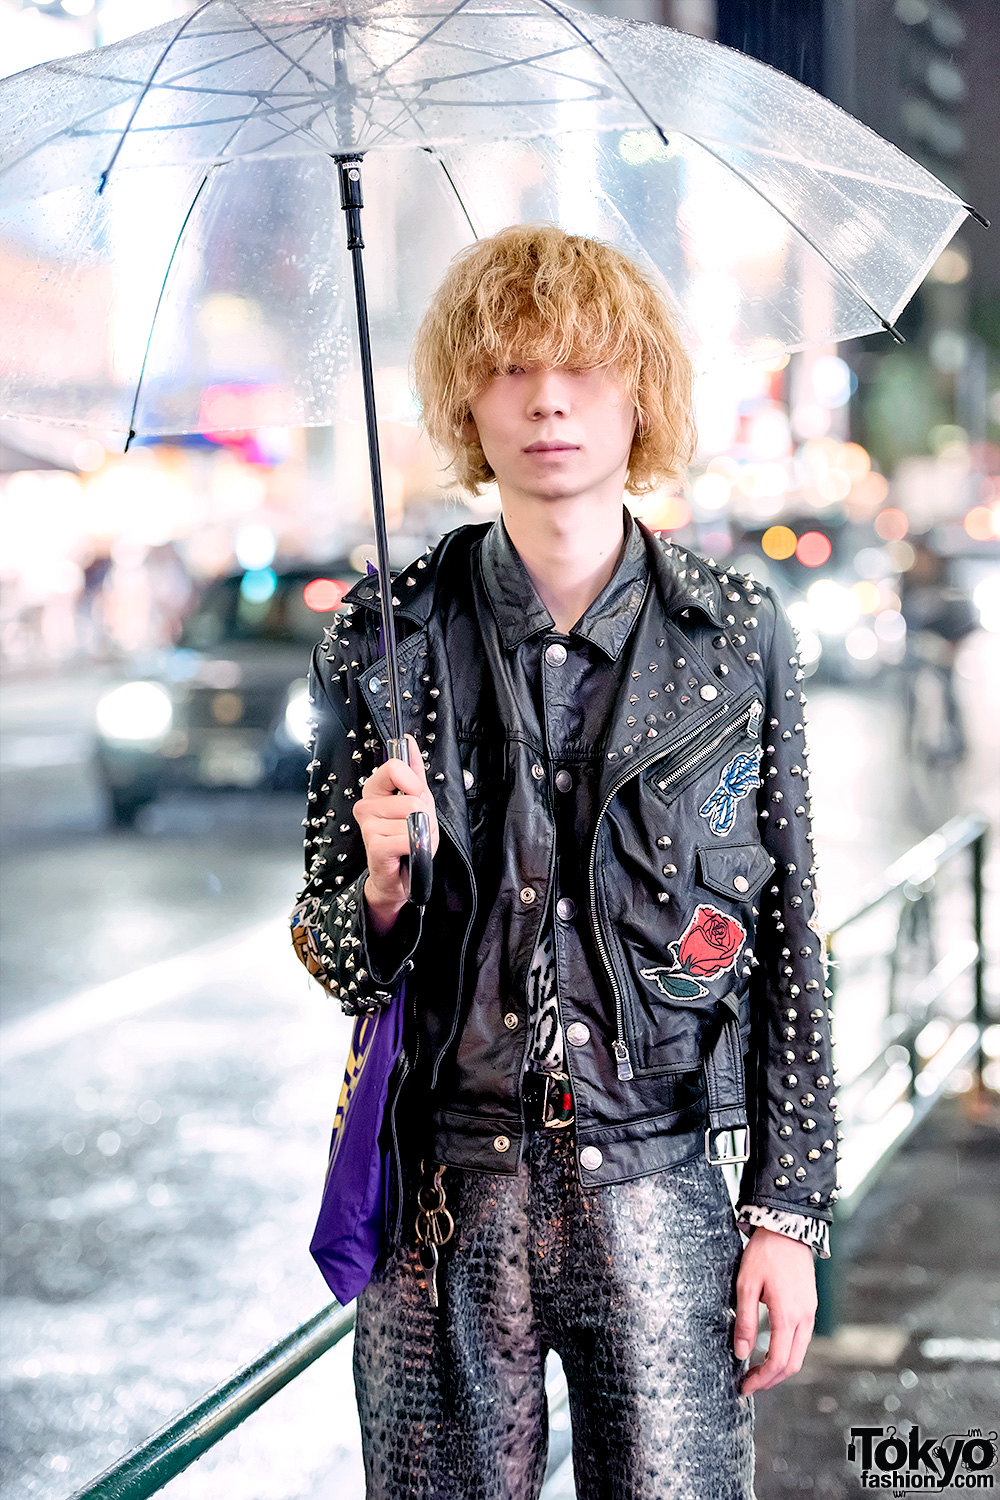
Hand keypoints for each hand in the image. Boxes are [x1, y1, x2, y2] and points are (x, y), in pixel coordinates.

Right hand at [352, 734, 439, 920]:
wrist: (399, 878)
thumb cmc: (405, 839)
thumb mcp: (415, 801)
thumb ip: (413, 772)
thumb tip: (409, 742)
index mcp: (375, 790)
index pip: (394, 767)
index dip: (415, 783)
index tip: (416, 797)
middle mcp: (366, 805)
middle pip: (412, 798)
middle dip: (425, 816)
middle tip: (415, 829)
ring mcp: (368, 826)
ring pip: (415, 819)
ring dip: (424, 834)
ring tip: (412, 842)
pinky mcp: (375, 845)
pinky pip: (410, 836)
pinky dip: (418, 846)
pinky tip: (407, 853)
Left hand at [734, 1227, 816, 1394]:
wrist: (787, 1228)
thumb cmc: (764, 1254)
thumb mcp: (746, 1285)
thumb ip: (746, 1322)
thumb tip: (741, 1354)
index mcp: (788, 1315)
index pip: (778, 1362)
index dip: (761, 1380)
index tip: (744, 1386)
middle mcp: (805, 1318)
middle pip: (792, 1364)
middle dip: (771, 1380)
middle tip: (750, 1384)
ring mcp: (810, 1312)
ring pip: (799, 1353)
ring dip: (780, 1368)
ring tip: (757, 1370)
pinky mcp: (809, 1305)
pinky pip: (801, 1339)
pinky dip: (787, 1352)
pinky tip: (771, 1349)